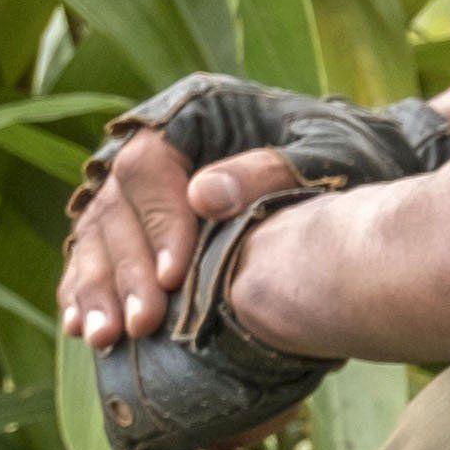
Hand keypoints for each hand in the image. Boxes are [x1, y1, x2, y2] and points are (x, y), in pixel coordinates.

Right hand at [59, 75, 449, 347]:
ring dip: (96, 288)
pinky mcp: (139, 220)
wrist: (366, 162)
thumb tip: (203, 196)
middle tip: (141, 325)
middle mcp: (156, 143)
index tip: (173, 278)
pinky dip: (87, 289)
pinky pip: (98, 253)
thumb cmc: (350, 152)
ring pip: (99, 233)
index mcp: (194, 111)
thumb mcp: (327, 153)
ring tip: (103, 338)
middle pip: (117, 205)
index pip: (149, 166)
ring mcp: (142, 184)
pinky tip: (83, 329)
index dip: (155, 223)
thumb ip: (270, 170)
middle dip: (125, 271)